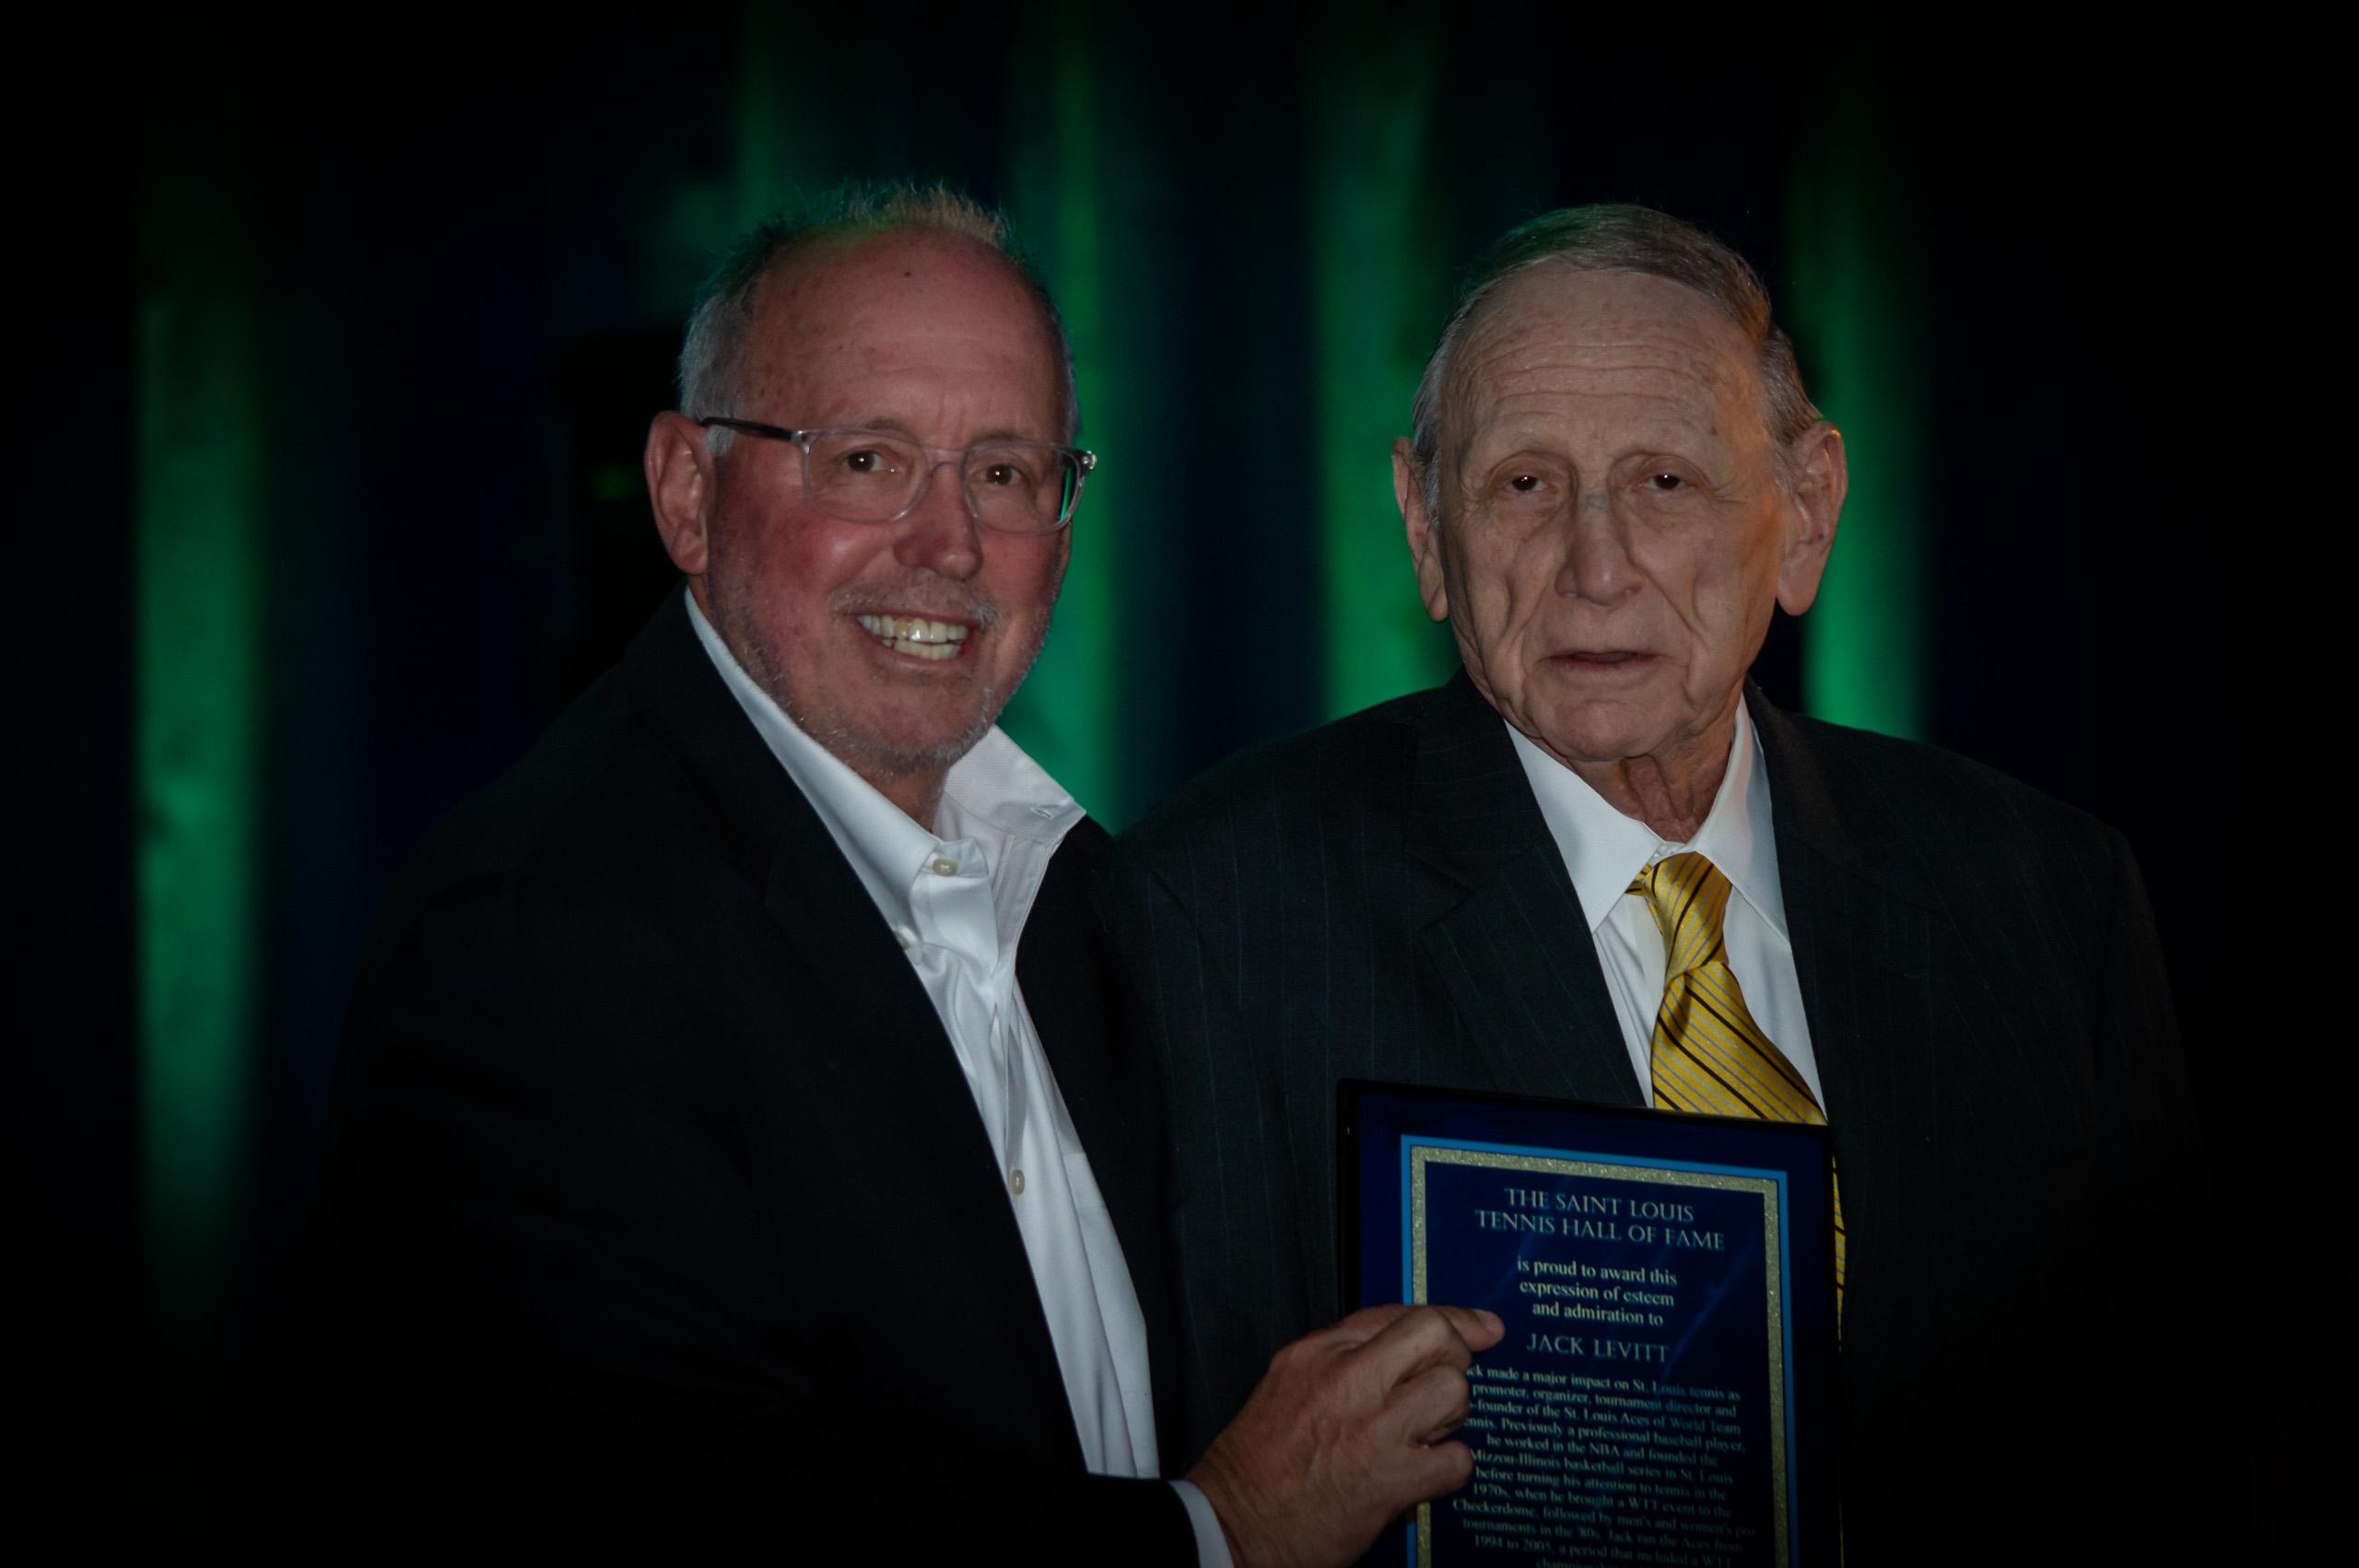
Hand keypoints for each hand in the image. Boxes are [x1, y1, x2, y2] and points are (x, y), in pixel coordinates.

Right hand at [1186, 1304, 1504, 1567]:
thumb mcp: (1288, 1385)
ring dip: (1452, 1415)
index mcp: (1317, 1352)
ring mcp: (1372, 1429)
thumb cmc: (1256, 1465)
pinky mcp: (1390, 1480)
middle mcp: (1346, 1380)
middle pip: (1435, 1336)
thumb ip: (1344, 1359)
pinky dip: (1450, 1468)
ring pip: (1453, 1392)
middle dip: (1455, 1358)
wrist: (1232, 1527)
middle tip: (1442, 1385)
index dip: (1451, 1318)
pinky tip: (1425, 1474)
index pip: (1397, 1314)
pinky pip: (1456, 1460)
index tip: (1481, 1328)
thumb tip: (1406, 1351)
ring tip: (1426, 1434)